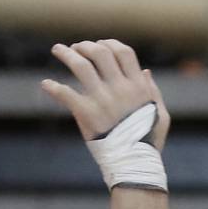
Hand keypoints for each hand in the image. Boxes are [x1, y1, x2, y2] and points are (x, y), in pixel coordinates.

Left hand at [41, 39, 169, 147]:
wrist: (135, 164)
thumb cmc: (149, 141)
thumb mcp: (160, 115)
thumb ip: (154, 92)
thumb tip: (145, 71)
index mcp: (138, 87)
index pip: (123, 52)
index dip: (110, 44)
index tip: (100, 46)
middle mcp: (120, 89)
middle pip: (100, 53)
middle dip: (86, 46)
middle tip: (76, 48)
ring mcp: (103, 100)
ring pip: (81, 66)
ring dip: (67, 54)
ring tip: (57, 50)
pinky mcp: (87, 113)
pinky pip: (65, 94)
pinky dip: (53, 87)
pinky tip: (46, 84)